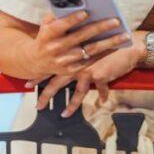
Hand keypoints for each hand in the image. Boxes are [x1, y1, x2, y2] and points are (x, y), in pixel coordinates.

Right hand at [23, 12, 131, 78]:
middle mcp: (55, 49)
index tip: (86, 12)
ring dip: (108, 43)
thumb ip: (58, 14)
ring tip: (124, 35)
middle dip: (99, 28)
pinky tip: (118, 45)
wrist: (36, 61)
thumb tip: (76, 3)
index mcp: (47, 34)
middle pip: (80, 38)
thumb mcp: (46, 24)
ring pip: (90, 51)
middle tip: (115, 20)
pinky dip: (106, 52)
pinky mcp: (72, 70)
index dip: (72, 19)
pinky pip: (92, 60)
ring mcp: (64, 61)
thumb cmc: (46, 35)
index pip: (60, 26)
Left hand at [30, 31, 145, 117]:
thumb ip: (76, 48)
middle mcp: (76, 63)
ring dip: (70, 106)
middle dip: (46, 96)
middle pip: (57, 82)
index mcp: (70, 55)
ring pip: (77, 93)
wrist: (126, 44)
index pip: (50, 67)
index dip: (39, 76)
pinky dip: (102, 96)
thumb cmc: (107, 38)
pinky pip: (100, 90)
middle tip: (38, 106)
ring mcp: (88, 70)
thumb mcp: (89, 41)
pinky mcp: (101, 76)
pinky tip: (102, 102)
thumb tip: (67, 55)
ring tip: (64, 115)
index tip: (27, 85)